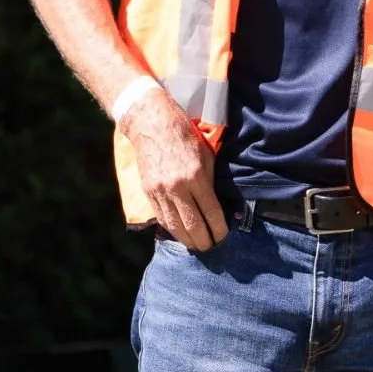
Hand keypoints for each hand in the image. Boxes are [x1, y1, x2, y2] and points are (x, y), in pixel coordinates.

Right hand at [123, 93, 228, 250]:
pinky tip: (180, 235)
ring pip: (175, 226)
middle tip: (212, 247)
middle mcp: (177, 187)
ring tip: (197, 246)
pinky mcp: (149, 192)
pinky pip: (162, 218)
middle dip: (204, 241)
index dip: (219, 229)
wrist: (151, 124)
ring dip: (187, 240)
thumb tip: (218, 205)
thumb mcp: (206, 154)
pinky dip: (172, 230)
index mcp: (195, 176)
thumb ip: (210, 181)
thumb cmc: (184, 134)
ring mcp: (160, 192)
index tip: (224, 237)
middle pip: (192, 225)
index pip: (211, 212)